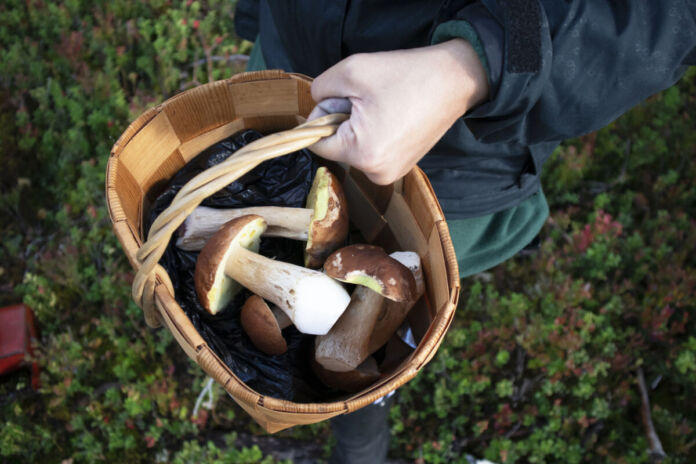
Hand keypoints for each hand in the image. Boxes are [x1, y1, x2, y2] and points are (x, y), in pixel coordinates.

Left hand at [308, 39, 488, 184]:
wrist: (455, 79)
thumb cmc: (406, 75)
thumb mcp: (351, 71)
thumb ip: (320, 90)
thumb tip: (315, 106)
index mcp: (363, 154)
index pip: (318, 144)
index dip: (322, 116)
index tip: (343, 97)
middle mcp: (377, 173)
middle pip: (337, 146)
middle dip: (343, 120)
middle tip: (369, 98)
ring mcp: (392, 173)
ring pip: (355, 148)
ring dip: (359, 125)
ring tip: (385, 106)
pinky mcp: (402, 167)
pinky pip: (372, 150)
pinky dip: (374, 132)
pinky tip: (394, 115)